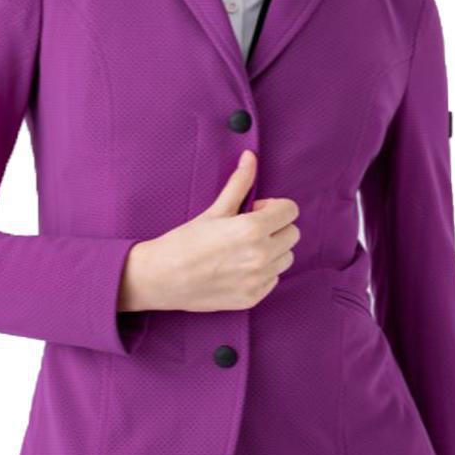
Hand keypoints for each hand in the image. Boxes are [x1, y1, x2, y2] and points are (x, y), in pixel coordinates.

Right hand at [120, 150, 299, 312]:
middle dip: (275, 228)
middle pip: (293, 234)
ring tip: (243, 250)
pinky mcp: (253, 298)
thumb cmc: (185, 241)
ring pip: (286, 257)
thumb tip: (250, 157)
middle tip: (248, 230)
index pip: (291, 211)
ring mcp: (258, 279)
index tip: (256, 211)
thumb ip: (239, 183)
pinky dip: (263, 272)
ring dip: (272, 250)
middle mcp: (261, 255)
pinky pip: (274, 279)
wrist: (162, 277)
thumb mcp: (215, 210)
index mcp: (253, 229)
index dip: (274, 207)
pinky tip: (239, 268)